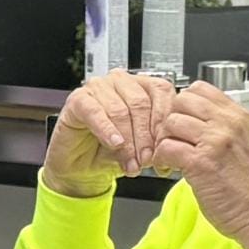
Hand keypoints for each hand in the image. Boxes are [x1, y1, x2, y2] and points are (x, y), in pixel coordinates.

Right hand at [42, 70, 174, 197]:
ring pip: (120, 110)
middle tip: (148, 159)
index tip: (167, 147)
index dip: (165, 122)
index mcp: (142, 85)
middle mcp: (121, 82)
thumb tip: (171, 152)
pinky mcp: (77, 100)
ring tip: (131, 162)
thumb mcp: (142, 148)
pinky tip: (115, 144)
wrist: (82, 166)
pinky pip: (95, 112)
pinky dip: (107, 130)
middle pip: (141, 103)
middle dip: (146, 136)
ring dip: (128, 141)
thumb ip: (157, 145)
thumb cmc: (113, 151)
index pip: (162, 92)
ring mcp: (98, 88)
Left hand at [151, 82, 248, 248]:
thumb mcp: (247, 144)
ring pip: (170, 122)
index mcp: (240, 116)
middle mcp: (228, 124)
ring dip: (163, 140)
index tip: (184, 122)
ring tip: (170, 157)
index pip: (200, 89)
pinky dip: (161, 159)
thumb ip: (224, 127)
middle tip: (173, 139)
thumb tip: (195, 119)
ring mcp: (215, 141)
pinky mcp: (201, 163)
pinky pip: (166, 147)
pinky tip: (169, 169)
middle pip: (181, 101)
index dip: (185, 105)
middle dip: (171, 121)